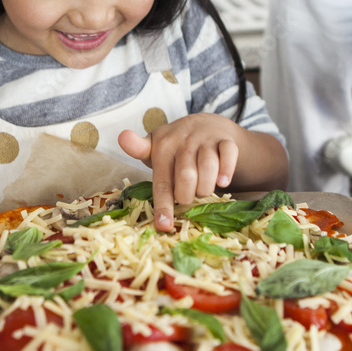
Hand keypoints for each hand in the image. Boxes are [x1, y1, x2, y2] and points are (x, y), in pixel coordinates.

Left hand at [119, 114, 239, 231]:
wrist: (205, 124)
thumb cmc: (175, 145)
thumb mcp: (154, 147)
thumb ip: (139, 149)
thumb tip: (122, 137)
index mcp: (161, 145)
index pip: (161, 181)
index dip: (162, 205)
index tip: (164, 226)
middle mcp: (183, 140)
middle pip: (186, 177)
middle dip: (188, 196)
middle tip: (187, 198)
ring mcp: (205, 139)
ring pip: (208, 167)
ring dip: (206, 187)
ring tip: (203, 190)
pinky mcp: (225, 139)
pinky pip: (229, 155)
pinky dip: (227, 171)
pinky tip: (223, 182)